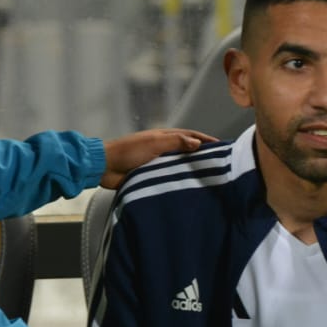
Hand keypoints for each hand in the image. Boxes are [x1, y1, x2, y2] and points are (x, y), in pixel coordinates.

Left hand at [101, 129, 215, 188]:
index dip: (206, 140)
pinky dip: (179, 182)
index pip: (190, 136)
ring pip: (179, 166)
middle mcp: (163, 149)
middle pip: (187, 151)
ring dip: (192, 170)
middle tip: (220, 164)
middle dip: (202, 156)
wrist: (105, 168)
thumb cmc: (127, 151)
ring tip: (209, 179)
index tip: (222, 146)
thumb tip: (197, 143)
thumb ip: (176, 142)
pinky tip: (188, 189)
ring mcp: (157, 163)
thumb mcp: (154, 143)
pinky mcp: (151, 177)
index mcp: (164, 137)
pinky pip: (169, 179)